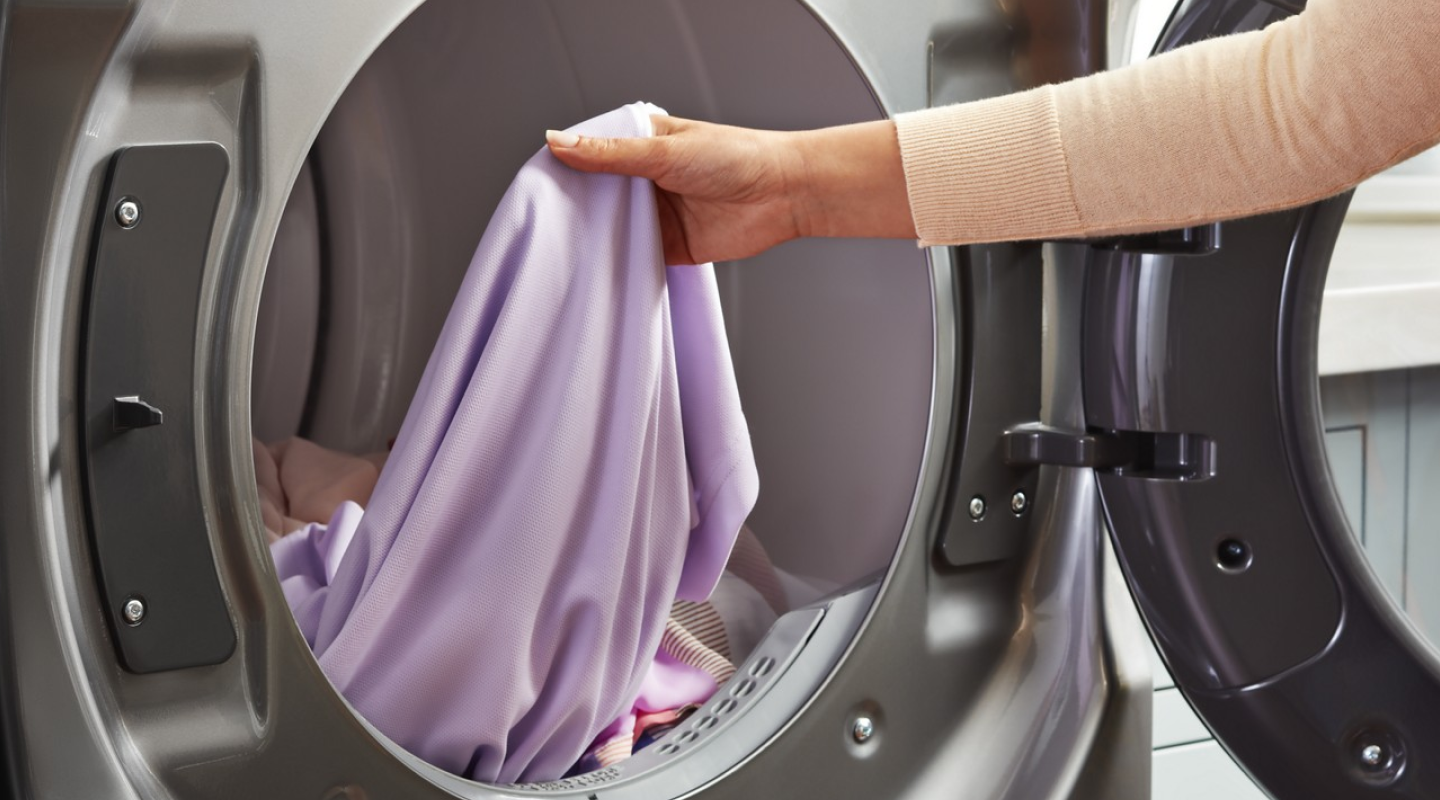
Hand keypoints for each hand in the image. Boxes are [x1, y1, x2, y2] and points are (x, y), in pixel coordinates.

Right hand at [546, 116, 915, 265]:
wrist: (784, 194)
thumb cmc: (737, 157)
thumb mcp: (665, 150)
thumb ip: (610, 153)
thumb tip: (558, 142)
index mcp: (642, 142)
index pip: (590, 152)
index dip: (564, 166)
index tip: (534, 182)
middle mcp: (646, 178)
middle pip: (597, 194)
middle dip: (575, 208)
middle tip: (542, 221)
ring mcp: (657, 214)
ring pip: (613, 228)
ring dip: (595, 237)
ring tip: (562, 247)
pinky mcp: (670, 247)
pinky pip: (635, 257)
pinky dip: (619, 263)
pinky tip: (596, 268)